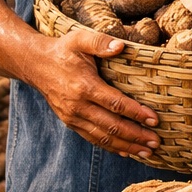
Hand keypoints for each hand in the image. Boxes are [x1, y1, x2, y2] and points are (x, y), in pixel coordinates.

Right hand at [21, 28, 159, 156]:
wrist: (35, 64)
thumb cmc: (63, 50)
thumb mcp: (80, 39)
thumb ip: (100, 42)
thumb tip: (120, 46)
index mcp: (84, 86)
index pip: (115, 103)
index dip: (135, 113)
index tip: (154, 120)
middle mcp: (78, 106)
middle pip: (111, 126)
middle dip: (136, 135)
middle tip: (156, 142)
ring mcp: (73, 117)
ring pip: (103, 137)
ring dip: (126, 146)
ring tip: (147, 152)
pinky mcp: (70, 122)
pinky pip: (92, 138)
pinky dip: (110, 147)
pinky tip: (126, 151)